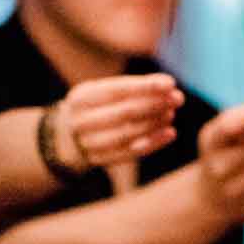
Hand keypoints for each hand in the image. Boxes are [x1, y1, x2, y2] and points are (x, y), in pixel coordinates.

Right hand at [57, 74, 183, 169]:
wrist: (66, 137)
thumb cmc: (95, 106)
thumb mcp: (102, 91)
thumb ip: (131, 87)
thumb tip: (168, 85)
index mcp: (82, 98)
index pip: (117, 90)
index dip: (146, 86)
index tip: (171, 83)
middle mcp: (81, 121)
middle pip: (124, 112)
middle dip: (155, 104)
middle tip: (178, 98)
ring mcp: (89, 143)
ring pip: (128, 134)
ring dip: (155, 123)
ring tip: (171, 113)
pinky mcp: (99, 160)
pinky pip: (130, 153)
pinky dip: (153, 143)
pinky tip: (170, 133)